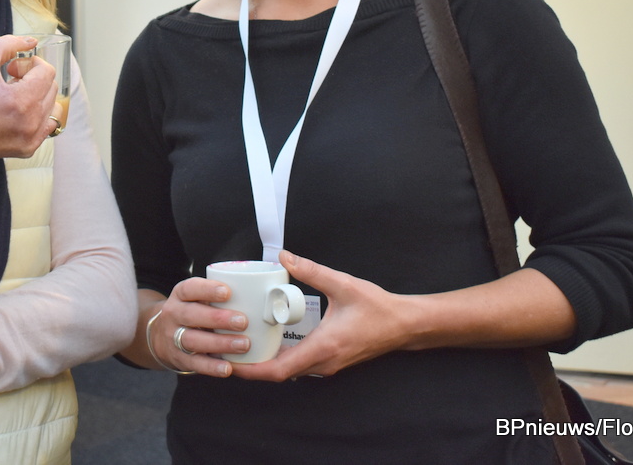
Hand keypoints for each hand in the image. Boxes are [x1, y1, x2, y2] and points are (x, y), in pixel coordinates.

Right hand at [0, 35, 58, 177]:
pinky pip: (48, 125)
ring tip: (16, 98)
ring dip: (38, 97)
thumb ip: (8, 45)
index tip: (13, 69)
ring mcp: (32, 138)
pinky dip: (38, 115)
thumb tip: (32, 41)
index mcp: (20, 100)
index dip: (31, 64)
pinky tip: (19, 113)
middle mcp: (31, 121)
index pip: (47, 72)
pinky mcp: (29, 148)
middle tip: (11, 81)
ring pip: (53, 106)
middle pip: (51, 88)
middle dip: (34, 79)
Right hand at [144, 279, 253, 377]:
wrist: (162, 335)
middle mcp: (174, 314)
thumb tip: (260, 290)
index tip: (228, 292)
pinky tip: (228, 368)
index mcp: (180, 295)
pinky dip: (212, 367)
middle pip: (191, 315)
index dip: (207, 289)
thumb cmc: (193, 311)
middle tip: (243, 321)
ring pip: (193, 340)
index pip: (190, 288)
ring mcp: (173, 337)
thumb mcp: (197, 297)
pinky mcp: (179, 358)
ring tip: (243, 344)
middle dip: (217, 318)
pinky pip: (195, 363)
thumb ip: (219, 295)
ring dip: (219, 343)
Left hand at [229, 250, 412, 382]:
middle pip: (280, 374)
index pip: (280, 370)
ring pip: (291, 372)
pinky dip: (282, 360)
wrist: (404, 325)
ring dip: (267, 364)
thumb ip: (311, 270)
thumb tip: (283, 257)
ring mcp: (329, 365)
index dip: (252, 371)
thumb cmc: (377, 307)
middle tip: (228, 352)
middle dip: (253, 367)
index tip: (231, 365)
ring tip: (244, 347)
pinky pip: (301, 366)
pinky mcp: (332, 361)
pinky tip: (271, 343)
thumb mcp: (342, 284)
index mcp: (324, 346)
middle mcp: (324, 362)